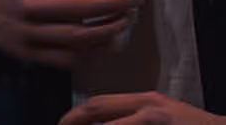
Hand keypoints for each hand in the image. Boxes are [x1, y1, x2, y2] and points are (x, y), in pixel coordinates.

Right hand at [0, 0, 140, 68]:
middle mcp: (32, 4)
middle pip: (81, 8)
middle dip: (115, 4)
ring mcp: (30, 32)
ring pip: (77, 37)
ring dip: (108, 29)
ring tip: (126, 19)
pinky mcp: (31, 54)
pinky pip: (68, 58)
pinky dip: (92, 51)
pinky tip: (107, 40)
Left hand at [60, 92, 225, 124]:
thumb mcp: (163, 114)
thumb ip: (134, 116)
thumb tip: (103, 120)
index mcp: (146, 102)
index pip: (99, 104)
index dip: (74, 116)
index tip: (63, 123)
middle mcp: (148, 110)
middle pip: (98, 109)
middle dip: (74, 120)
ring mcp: (155, 121)